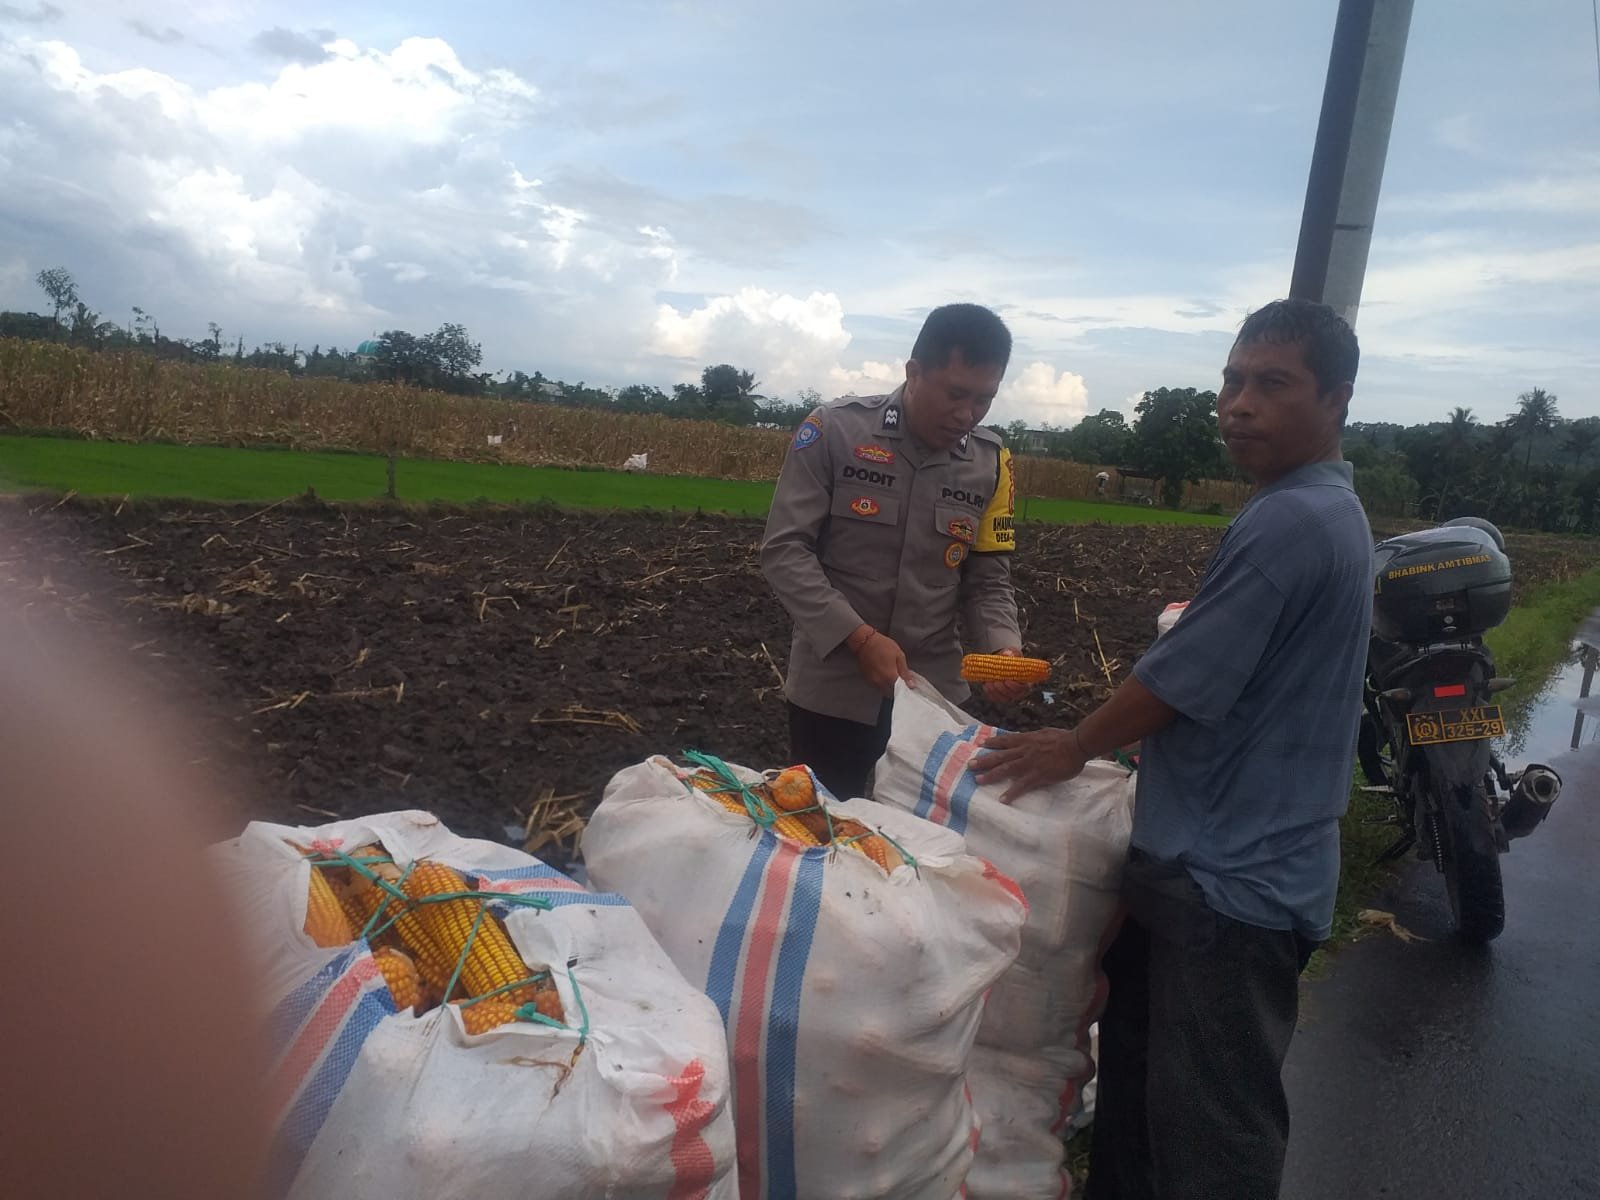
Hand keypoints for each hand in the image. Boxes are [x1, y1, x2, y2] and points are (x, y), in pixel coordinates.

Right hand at [853, 629, 913, 695]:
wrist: (864, 641)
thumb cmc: (883, 645)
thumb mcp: (899, 655)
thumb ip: (905, 672)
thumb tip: (911, 685)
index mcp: (890, 677)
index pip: (901, 690)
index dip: (906, 688)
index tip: (909, 684)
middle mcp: (880, 682)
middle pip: (892, 693)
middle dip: (897, 689)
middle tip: (901, 680)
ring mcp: (872, 682)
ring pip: (884, 691)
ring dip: (889, 687)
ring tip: (892, 676)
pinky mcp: (867, 679)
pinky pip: (877, 686)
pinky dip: (882, 684)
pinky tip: (884, 675)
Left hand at [970, 727, 1087, 801]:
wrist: (1076, 745)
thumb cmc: (1064, 739)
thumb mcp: (1046, 733)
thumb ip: (1036, 738)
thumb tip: (1032, 738)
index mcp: (1027, 740)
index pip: (1006, 740)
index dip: (992, 742)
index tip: (981, 743)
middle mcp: (1024, 750)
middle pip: (1000, 755)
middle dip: (984, 760)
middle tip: (970, 765)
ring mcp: (1029, 763)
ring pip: (1005, 769)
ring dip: (991, 775)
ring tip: (978, 781)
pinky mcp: (1037, 775)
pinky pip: (1021, 785)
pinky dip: (1011, 793)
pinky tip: (1003, 799)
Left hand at [981, 646, 1031, 704]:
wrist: (1001, 662)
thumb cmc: (1010, 658)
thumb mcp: (1012, 652)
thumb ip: (1010, 653)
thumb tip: (1007, 654)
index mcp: (1025, 680)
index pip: (1024, 688)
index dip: (1015, 686)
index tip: (1007, 681)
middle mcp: (1019, 689)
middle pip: (1013, 695)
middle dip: (1003, 689)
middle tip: (996, 682)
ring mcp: (1009, 694)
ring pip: (1004, 698)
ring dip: (995, 692)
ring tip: (989, 683)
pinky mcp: (1000, 696)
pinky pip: (996, 698)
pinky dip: (990, 693)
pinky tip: (986, 685)